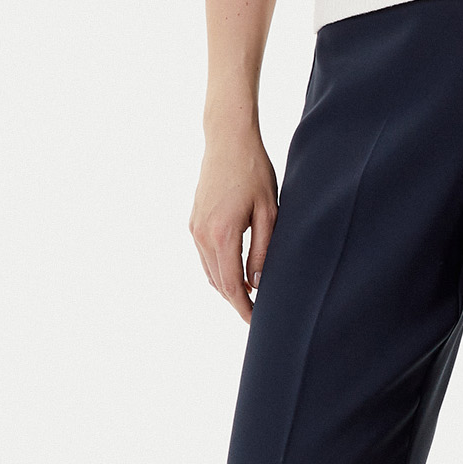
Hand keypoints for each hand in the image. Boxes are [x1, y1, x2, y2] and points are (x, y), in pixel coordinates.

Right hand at [190, 128, 279, 322]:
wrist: (227, 141)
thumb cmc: (254, 172)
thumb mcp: (269, 212)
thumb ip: (263, 250)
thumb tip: (257, 284)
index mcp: (222, 234)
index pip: (231, 284)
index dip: (243, 307)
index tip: (255, 322)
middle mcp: (202, 235)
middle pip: (218, 283)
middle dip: (236, 302)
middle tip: (256, 317)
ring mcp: (194, 229)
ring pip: (209, 272)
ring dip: (227, 288)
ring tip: (249, 299)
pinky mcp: (193, 222)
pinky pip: (205, 257)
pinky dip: (218, 271)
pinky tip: (235, 275)